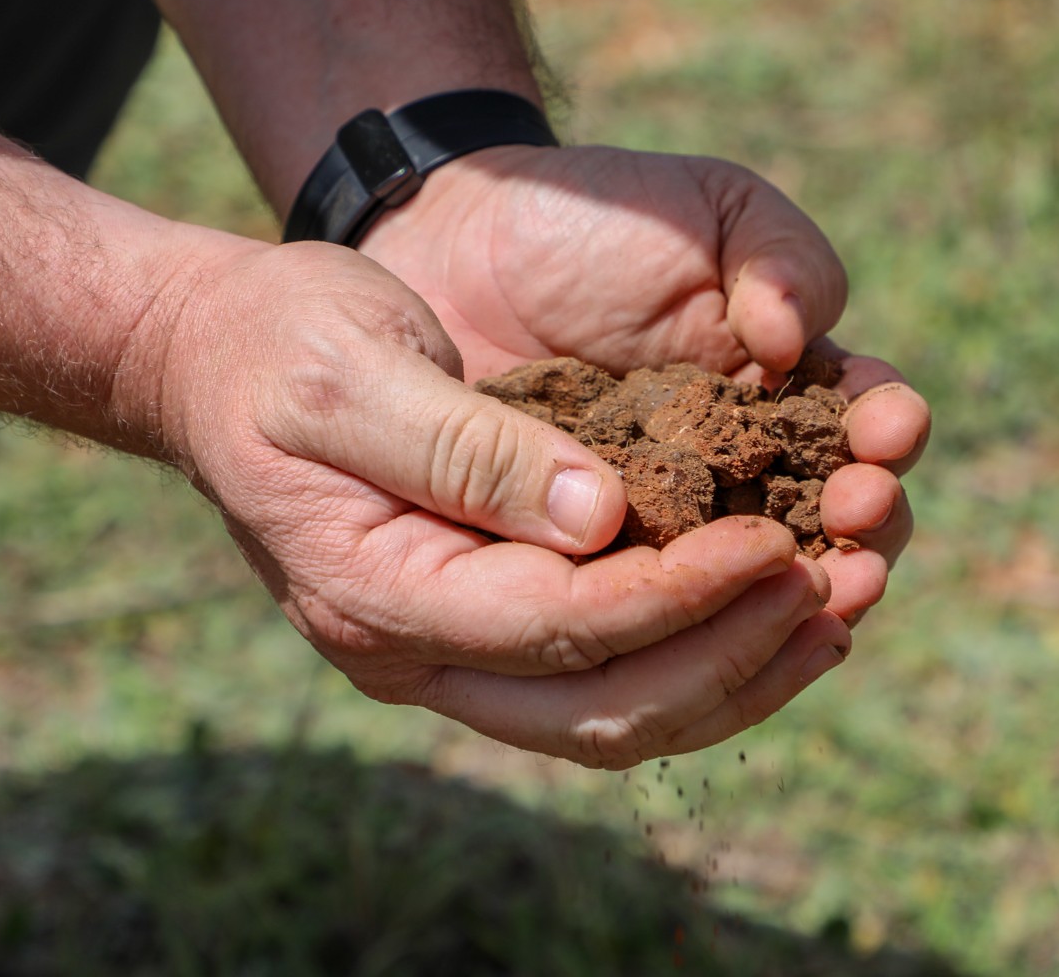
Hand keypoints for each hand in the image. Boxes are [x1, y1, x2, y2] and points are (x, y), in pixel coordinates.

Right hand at [129, 240, 850, 767]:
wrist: (217, 356)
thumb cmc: (276, 343)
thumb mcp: (348, 367)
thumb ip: (463, 446)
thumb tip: (599, 516)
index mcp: (376, 594)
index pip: (561, 630)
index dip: (679, 595)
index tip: (779, 544)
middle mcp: (417, 650)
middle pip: (605, 709)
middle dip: (732, 656)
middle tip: (841, 588)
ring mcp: (453, 649)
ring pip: (618, 715)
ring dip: (736, 672)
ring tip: (840, 609)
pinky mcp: (489, 618)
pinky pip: (609, 673)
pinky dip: (701, 650)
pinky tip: (775, 605)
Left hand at [359, 145, 930, 624]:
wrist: (462, 244)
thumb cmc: (600, 219)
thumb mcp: (711, 209)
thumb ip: (779, 256)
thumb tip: (794, 339)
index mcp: (798, 387)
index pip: (872, 427)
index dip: (890, 434)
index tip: (883, 429)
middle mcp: (754, 468)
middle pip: (842, 525)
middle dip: (868, 526)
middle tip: (855, 510)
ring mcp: (680, 524)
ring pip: (761, 587)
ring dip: (800, 591)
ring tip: (817, 583)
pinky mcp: (603, 563)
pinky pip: (656, 610)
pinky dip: (693, 622)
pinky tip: (708, 617)